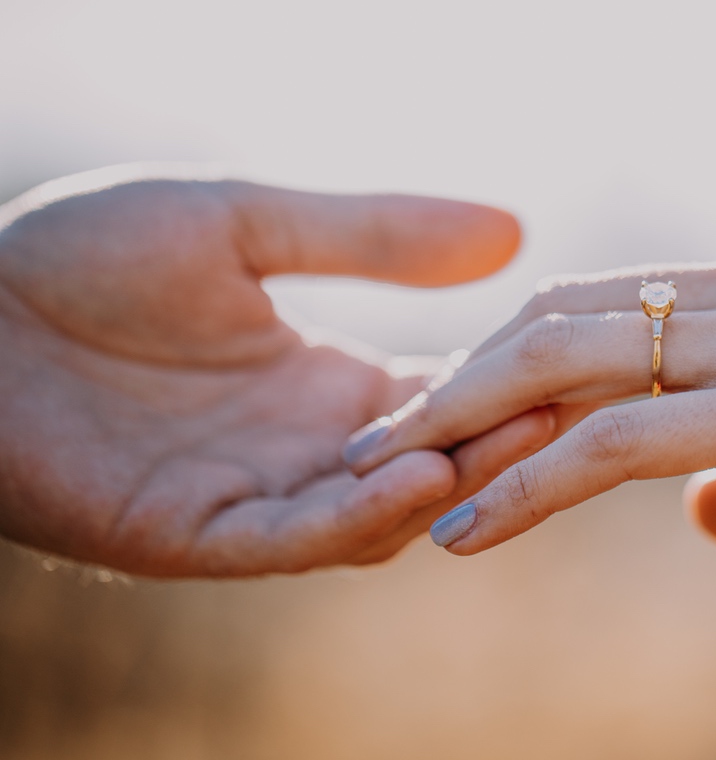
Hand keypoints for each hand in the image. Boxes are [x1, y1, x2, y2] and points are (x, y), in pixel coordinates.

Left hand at [0, 169, 554, 575]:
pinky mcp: (196, 538)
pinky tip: (415, 470)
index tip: (587, 351)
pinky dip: (358, 516)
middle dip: (508, 437)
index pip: (450, 396)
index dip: (516, 380)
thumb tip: (513, 231)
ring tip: (520, 435)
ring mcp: (256, 500)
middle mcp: (307, 453)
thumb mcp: (247, 221)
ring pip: (381, 515)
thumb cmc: (84, 257)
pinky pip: (293, 539)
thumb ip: (372, 234)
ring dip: (452, 480)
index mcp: (326, 385)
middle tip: (587, 403)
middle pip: (437, 462)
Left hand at [344, 255, 715, 552]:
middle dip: (463, 374)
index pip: (606, 302)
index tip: (455, 404)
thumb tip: (709, 518)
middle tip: (388, 434)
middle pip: (556, 315)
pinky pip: (616, 445)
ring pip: (564, 364)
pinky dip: (530, 483)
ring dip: (465, 421)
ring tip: (386, 477)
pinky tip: (468, 530)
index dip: (519, 349)